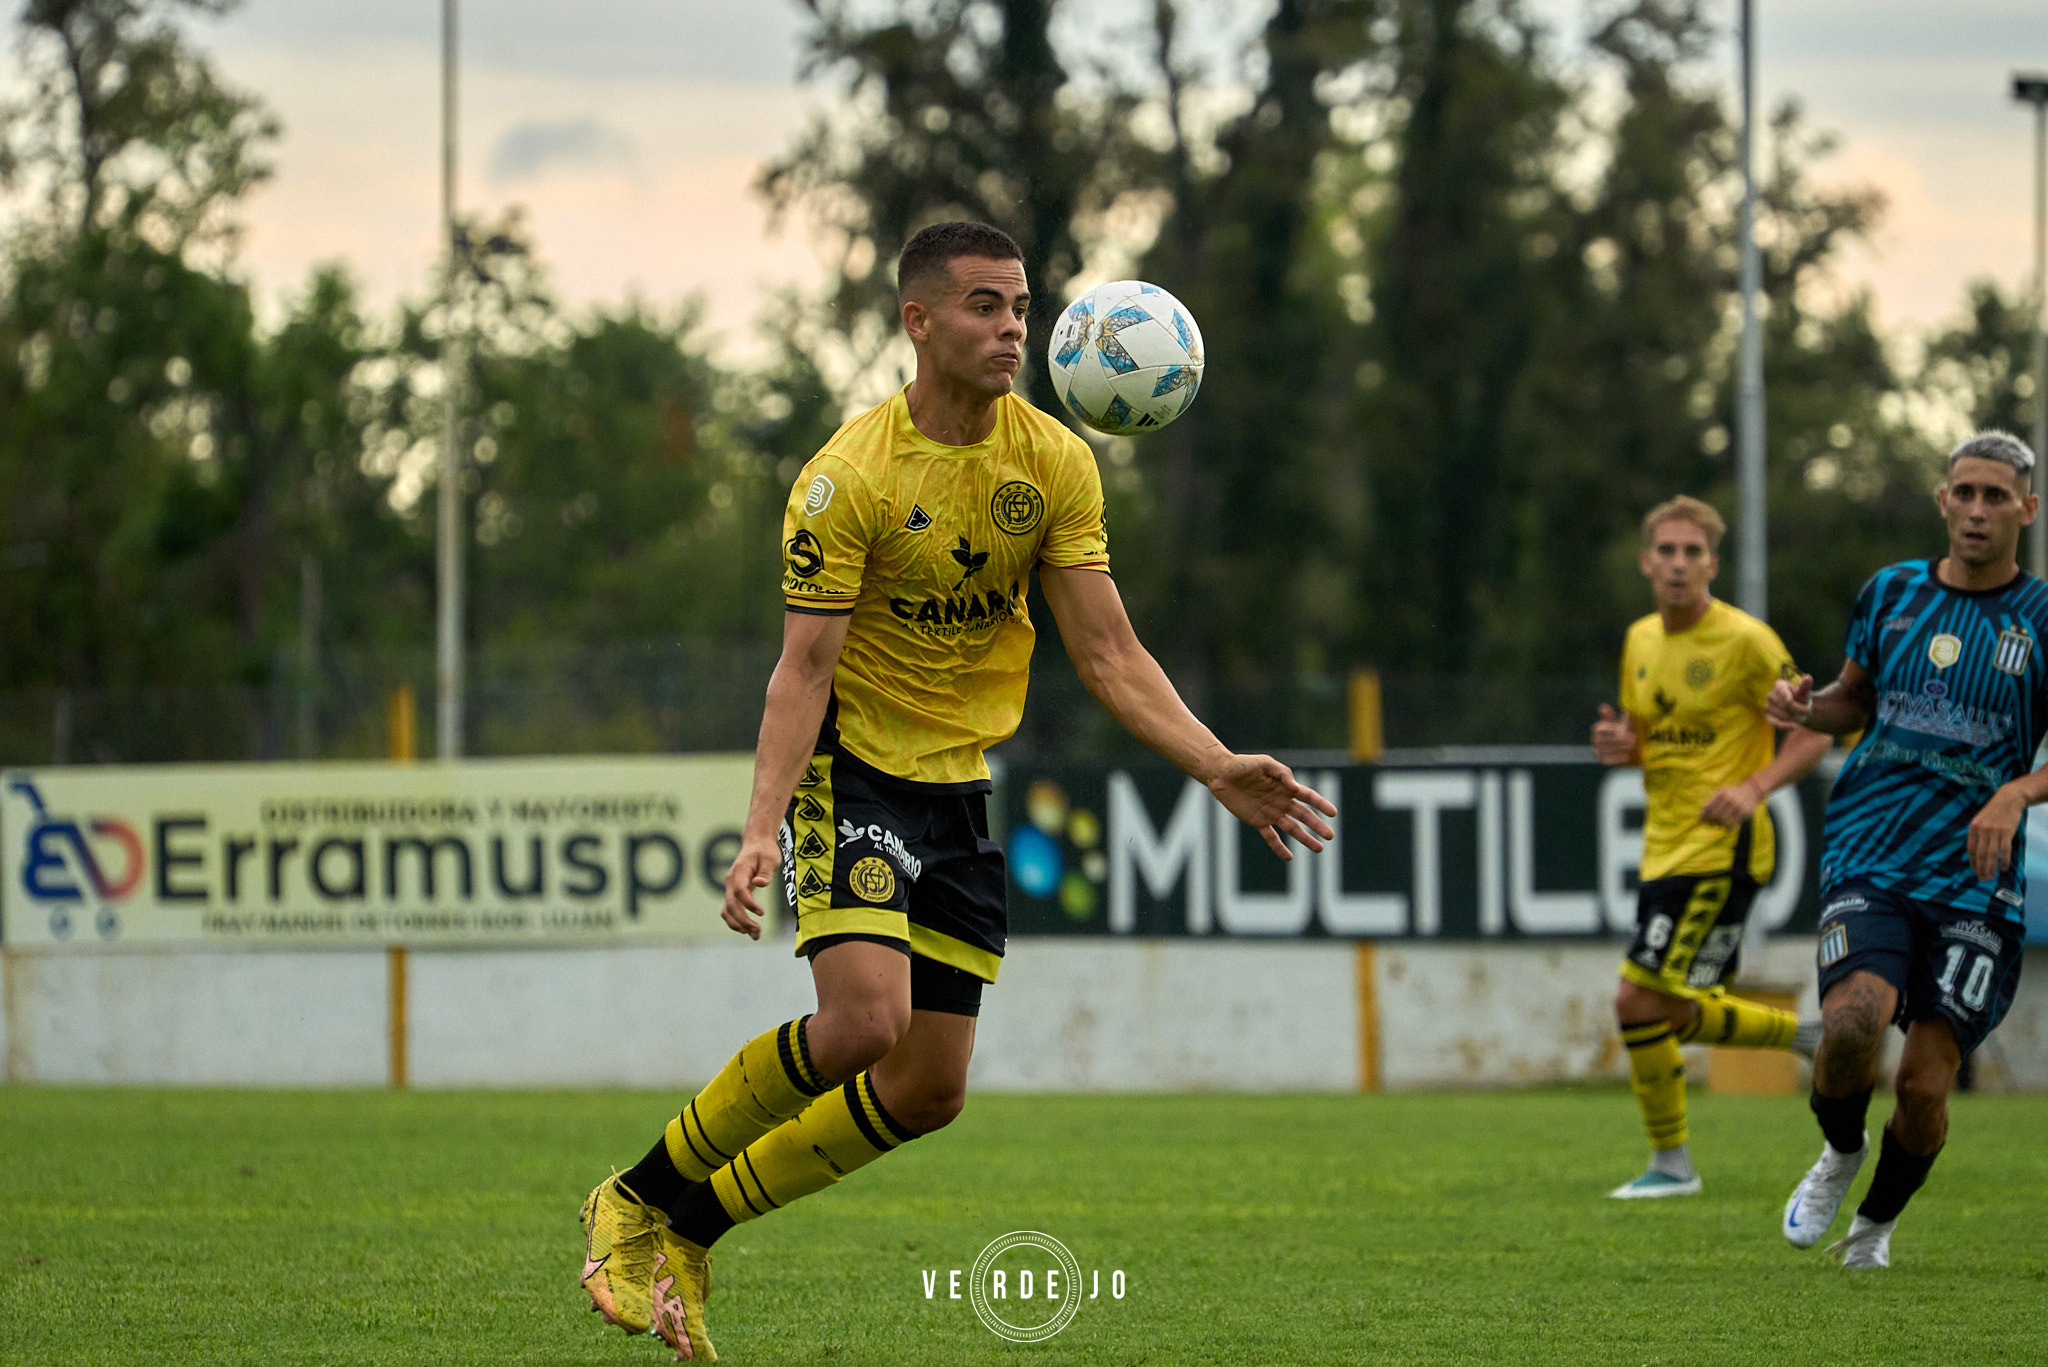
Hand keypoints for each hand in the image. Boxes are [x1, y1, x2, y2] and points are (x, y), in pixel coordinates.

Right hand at [721, 836, 778, 939]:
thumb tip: (759, 884)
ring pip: (727, 910)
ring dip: (738, 924)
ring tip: (755, 935)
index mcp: (740, 871)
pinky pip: (730, 910)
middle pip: (731, 904)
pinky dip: (737, 922)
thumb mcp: (770, 858)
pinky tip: (749, 931)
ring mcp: (730, 888)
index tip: (762, 913)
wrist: (756, 844)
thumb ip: (765, 872)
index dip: (749, 904)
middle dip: (743, 920)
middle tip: (758, 931)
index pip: (739, 891)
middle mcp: (731, 881)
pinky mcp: (733, 893)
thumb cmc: (765, 851)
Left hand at [1205, 755, 1336, 860]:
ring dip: (1305, 838)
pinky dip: (1279, 847)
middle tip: (1330, 836)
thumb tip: (1295, 787)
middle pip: (1304, 815)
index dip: (1321, 804)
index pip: (1308, 797)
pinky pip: (1270, 836)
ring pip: (1292, 828)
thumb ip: (1282, 772)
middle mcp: (1281, 801)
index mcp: (1285, 786)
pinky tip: (1289, 857)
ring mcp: (1270, 812)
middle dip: (1317, 825)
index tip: (1333, 813)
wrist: (1221, 774)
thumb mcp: (1264, 763)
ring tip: (1319, 848)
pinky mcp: (1257, 821)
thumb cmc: (1243, 764)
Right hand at [1590, 704, 1636, 765]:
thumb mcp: (1617, 720)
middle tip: (1633, 739)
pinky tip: (1627, 755)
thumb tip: (1603, 706)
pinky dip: (1618, 758)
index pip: (1603, 729)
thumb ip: (1611, 714)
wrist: (1621, 745)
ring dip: (1621, 748)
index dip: (1613, 729)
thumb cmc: (1620, 730)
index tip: (1625, 730)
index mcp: (1597, 728)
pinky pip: (1609, 760)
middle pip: (1606, 740)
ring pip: (1608, 750)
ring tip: (1632, 746)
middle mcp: (1595, 740)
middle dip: (1621, 740)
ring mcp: (1597, 751)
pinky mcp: (1602, 760)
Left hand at [1701, 778, 1762, 827]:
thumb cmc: (1733, 793)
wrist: (1752, 791)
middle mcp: (1728, 798)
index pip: (1708, 807)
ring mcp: (1736, 805)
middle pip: (1714, 814)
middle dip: (1710, 821)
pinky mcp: (1744, 812)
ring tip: (1718, 825)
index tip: (1700, 821)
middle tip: (1710, 824)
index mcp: (1721, 793)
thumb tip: (1701, 811)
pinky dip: (1727, 828)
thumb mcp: (1722, 792)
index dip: (1703, 815)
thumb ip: (1711, 800)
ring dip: (1718, 825)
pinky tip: (1726, 828)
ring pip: (1723, 820)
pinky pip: (1732, 823)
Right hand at [1766, 674, 1813, 729]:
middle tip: (1809, 711)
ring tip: (1802, 716)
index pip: (1781, 690)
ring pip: (1783, 715)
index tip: (1790, 701)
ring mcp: (1768, 706)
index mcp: (1779, 685)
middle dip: (1798, 709)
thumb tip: (1808, 677)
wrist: (1798, 708)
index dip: (1785, 696)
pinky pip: (1776, 723)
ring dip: (1795, 718)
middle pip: (1784, 704)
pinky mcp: (1769, 717)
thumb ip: (1806, 685)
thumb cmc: (1801, 697)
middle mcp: (1771, 695)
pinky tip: (1795, 727)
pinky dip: (1786, 726)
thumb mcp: (1804, 692)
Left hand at [1967, 785, 2027, 880]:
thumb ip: (1978, 835)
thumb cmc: (1994, 811)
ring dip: (1991, 868)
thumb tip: (1976, 852)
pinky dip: (2004, 861)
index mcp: (1973, 828)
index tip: (1975, 871)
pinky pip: (2004, 850)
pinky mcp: (2006, 832)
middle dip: (1981, 869)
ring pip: (1991, 854)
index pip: (1970, 850)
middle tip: (1983, 879)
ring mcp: (1994, 832)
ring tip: (1991, 877)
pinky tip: (2003, 868)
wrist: (2008, 799)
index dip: (1973, 862)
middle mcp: (1982, 831)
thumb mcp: (1980, 821)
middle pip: (1980, 854)